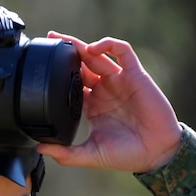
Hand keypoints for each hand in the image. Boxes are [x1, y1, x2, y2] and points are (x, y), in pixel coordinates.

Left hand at [37, 33, 182, 173]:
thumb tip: (39, 149)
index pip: (71, 82)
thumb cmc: (125, 155)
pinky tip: (93, 48)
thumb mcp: (90, 155)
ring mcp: (119, 81)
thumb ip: (65, 154)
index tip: (42, 68)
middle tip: (49, 40)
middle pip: (81, 64)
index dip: (58, 73)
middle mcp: (104, 90)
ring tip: (63, 40)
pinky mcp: (135, 75)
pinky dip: (108, 44)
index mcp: (91, 105)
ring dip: (81, 45)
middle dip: (66, 51)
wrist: (155, 154)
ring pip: (98, 54)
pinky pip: (122, 51)